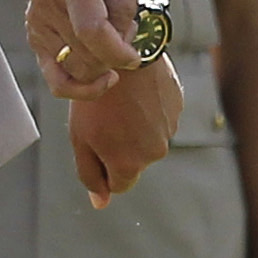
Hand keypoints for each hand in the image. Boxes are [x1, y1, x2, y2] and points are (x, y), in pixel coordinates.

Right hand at [28, 0, 153, 101]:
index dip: (118, 52)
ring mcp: (37, 21)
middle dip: (116, 53)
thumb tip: (119, 44)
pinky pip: (57, 79)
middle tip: (129, 30)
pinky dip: (81, 87)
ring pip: (77, 69)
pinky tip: (102, 79)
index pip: (91, 30)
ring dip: (103, 63)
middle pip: (86, 54)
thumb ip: (126, 3)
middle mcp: (47, 1)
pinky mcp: (35, 37)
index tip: (136, 57)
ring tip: (113, 36)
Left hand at [69, 55, 179, 204]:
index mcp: (129, 164)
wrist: (122, 54)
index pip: (118, 185)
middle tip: (105, 117)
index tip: (96, 142)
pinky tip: (135, 91)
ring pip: (148, 138)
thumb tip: (100, 202)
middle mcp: (154, 153)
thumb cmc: (95, 97)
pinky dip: (148, 109)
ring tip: (120, 101)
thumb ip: (90, 175)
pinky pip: (160, 117)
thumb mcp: (80, 138)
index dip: (103, 166)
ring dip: (135, 127)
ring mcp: (169, 129)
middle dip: (120, 146)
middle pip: (134, 161)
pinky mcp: (177, 107)